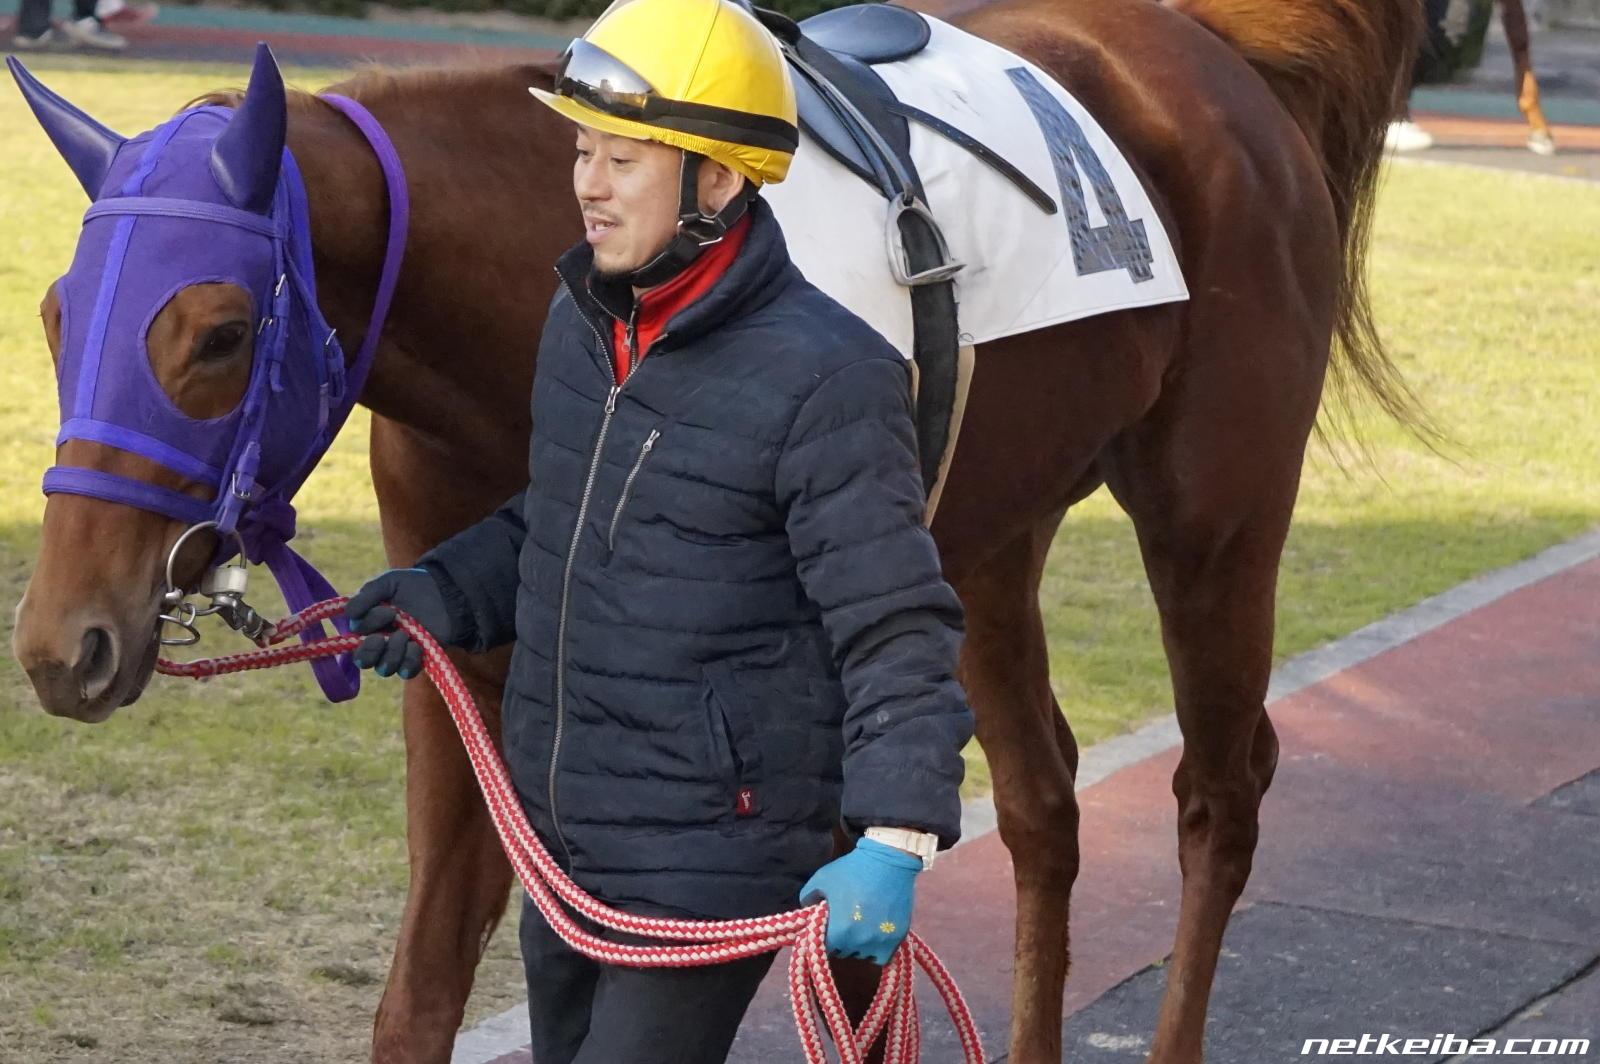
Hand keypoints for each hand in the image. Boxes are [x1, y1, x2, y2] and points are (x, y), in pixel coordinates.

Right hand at [344, 568, 452, 678]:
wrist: (444, 590)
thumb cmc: (413, 585)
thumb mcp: (388, 582)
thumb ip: (366, 595)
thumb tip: (348, 613)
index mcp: (368, 624)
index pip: (353, 638)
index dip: (365, 627)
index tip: (387, 610)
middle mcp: (380, 641)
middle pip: (363, 661)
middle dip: (370, 651)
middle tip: (382, 637)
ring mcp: (399, 651)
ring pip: (384, 668)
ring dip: (392, 653)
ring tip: (405, 635)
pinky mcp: (417, 657)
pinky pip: (406, 671)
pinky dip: (409, 661)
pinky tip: (416, 644)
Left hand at [798, 837, 921, 964]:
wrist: (889, 861)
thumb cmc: (853, 870)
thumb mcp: (822, 878)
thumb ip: (808, 897)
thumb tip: (806, 911)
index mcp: (840, 930)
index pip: (826, 948)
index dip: (826, 937)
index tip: (829, 927)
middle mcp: (860, 941)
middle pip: (845, 952)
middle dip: (842, 940)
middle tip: (846, 924)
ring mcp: (881, 941)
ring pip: (863, 955)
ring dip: (859, 945)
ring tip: (861, 928)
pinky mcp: (897, 938)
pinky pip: (882, 956)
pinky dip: (877, 950)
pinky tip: (874, 936)